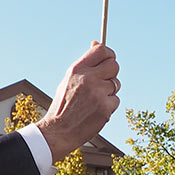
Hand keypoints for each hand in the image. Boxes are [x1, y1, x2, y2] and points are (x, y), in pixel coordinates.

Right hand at [36, 42, 119, 160]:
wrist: (58, 131)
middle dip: (112, 72)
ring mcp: (98, 94)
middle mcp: (88, 78)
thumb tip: (97, 43)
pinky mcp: (105, 108)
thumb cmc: (63, 105)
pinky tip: (96, 111)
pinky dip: (108, 106)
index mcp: (77, 69)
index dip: (109, 54)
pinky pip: (115, 101)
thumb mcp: (69, 79)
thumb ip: (85, 63)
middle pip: (114, 65)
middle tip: (104, 81)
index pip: (102, 51)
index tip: (108, 59)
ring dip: (109, 92)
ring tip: (93, 100)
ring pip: (115, 85)